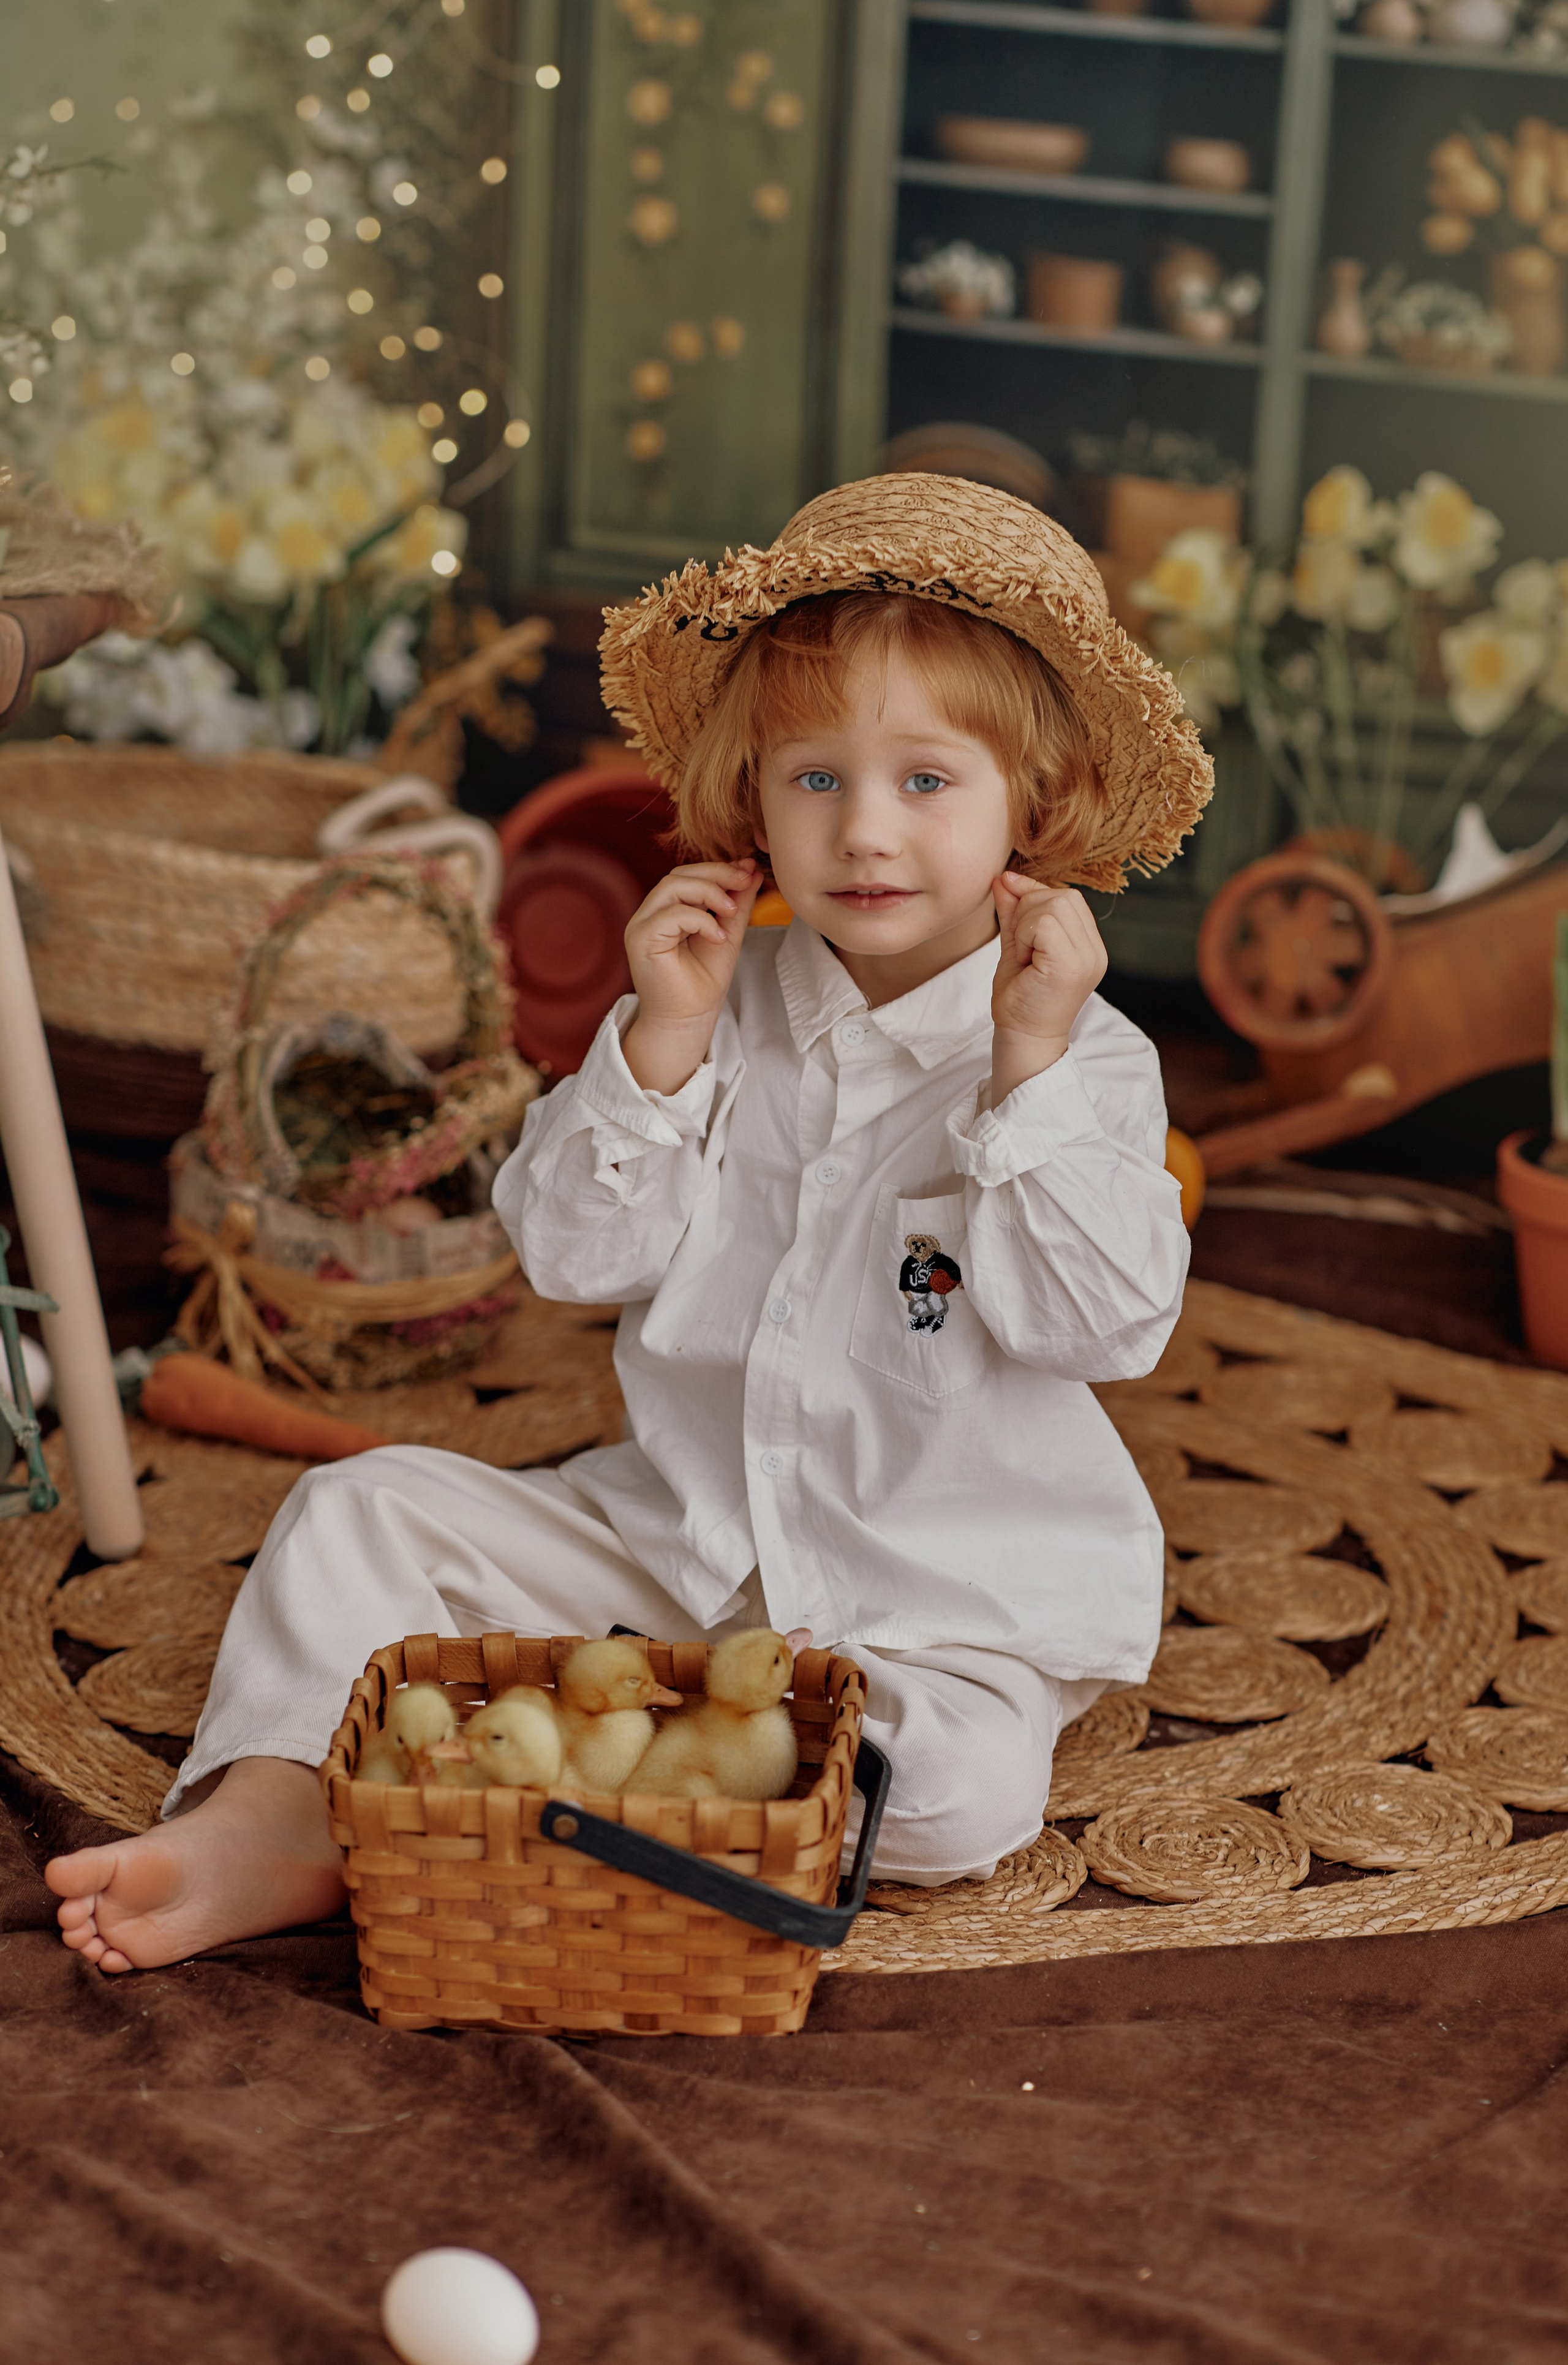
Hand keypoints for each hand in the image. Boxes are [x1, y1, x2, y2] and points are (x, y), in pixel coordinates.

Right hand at [622, 858, 761, 1092]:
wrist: (688, 1020)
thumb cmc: (703, 983)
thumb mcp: (727, 934)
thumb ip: (736, 904)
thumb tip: (752, 871)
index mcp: (666, 910)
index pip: (687, 875)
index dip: (718, 869)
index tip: (748, 871)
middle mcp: (649, 915)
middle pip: (678, 875)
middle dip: (715, 874)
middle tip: (744, 881)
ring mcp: (641, 926)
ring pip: (671, 887)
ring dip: (708, 893)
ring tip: (731, 912)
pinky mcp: (640, 940)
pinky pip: (670, 914)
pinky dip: (700, 920)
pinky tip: (718, 936)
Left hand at [989, 872, 1106, 1104]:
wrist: (1022, 1039)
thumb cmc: (1020, 997)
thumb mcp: (1016, 944)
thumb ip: (1014, 911)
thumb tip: (1004, 877)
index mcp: (1088, 945)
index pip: (1067, 896)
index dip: (1034, 896)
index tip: (1013, 914)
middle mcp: (1095, 950)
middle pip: (1063, 895)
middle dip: (1029, 910)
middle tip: (1020, 947)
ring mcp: (1087, 958)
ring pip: (1053, 904)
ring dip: (1025, 925)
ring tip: (1023, 956)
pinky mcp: (1072, 965)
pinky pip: (1043, 922)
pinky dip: (1024, 935)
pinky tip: (1023, 960)